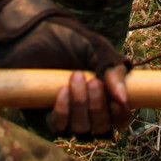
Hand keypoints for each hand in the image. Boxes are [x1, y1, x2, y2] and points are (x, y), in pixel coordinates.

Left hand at [0, 0, 131, 137]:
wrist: (36, 32)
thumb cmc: (70, 39)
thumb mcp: (98, 49)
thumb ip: (113, 71)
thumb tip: (123, 99)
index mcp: (106, 95)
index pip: (120, 119)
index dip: (121, 115)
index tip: (117, 100)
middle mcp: (89, 111)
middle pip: (102, 128)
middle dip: (98, 106)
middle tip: (93, 82)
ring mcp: (68, 116)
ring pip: (81, 129)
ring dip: (81, 105)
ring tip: (76, 77)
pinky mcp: (46, 117)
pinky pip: (59, 126)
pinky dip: (63, 110)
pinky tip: (62, 90)